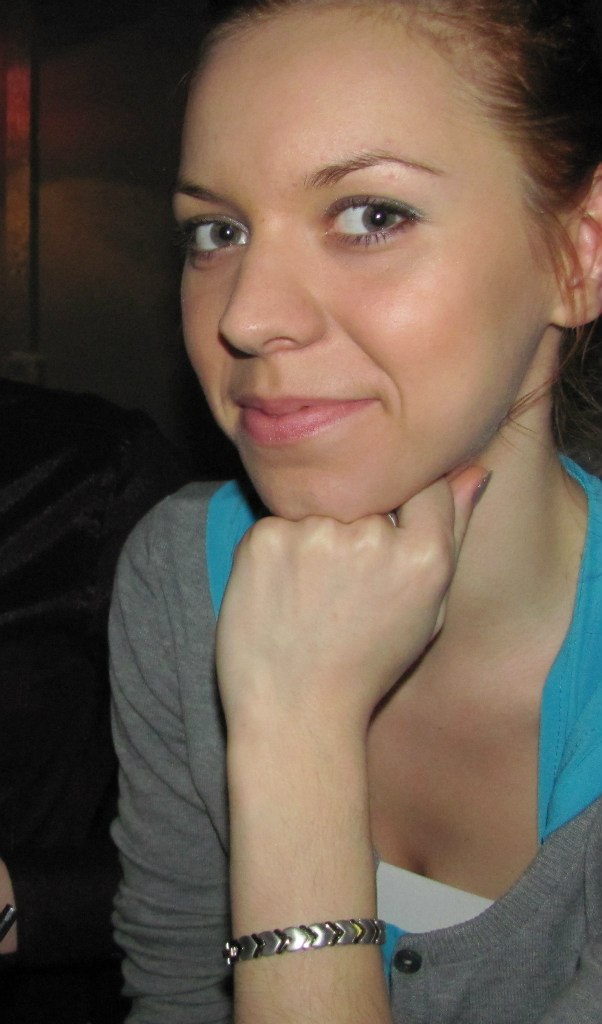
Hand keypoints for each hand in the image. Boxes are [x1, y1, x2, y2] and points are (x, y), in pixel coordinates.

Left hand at [216, 466, 486, 735]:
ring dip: (315, 537)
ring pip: (320, 507)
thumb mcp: (430, 608)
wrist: (295, 711)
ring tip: (311, 596)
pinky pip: (278, 522)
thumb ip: (454, 534)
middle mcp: (371, 536)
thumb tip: (475, 470)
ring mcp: (315, 535)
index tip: (385, 536)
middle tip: (341, 585)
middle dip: (357, 523)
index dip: (401, 506)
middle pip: (367, 493)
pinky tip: (282, 594)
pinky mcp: (267, 538)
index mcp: (424, 555)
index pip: (421, 484)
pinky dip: (279, 550)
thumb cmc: (368, 664)